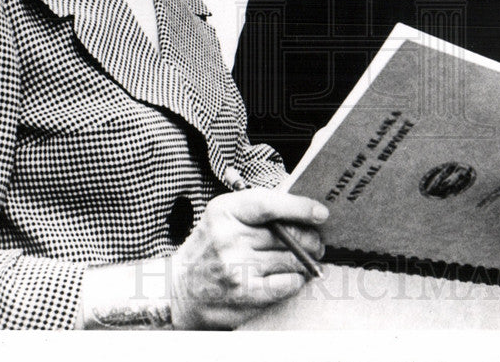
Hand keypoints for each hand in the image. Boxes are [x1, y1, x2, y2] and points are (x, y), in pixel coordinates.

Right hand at [169, 189, 327, 328]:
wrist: (178, 290)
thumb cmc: (209, 248)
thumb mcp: (222, 216)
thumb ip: (256, 209)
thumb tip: (301, 210)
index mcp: (224, 211)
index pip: (269, 205)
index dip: (299, 207)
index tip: (321, 213)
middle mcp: (228, 238)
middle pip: (287, 235)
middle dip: (311, 239)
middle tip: (318, 242)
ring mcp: (236, 268)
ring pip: (291, 260)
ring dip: (305, 261)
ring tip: (307, 260)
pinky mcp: (244, 294)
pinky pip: (287, 284)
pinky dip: (296, 280)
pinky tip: (292, 277)